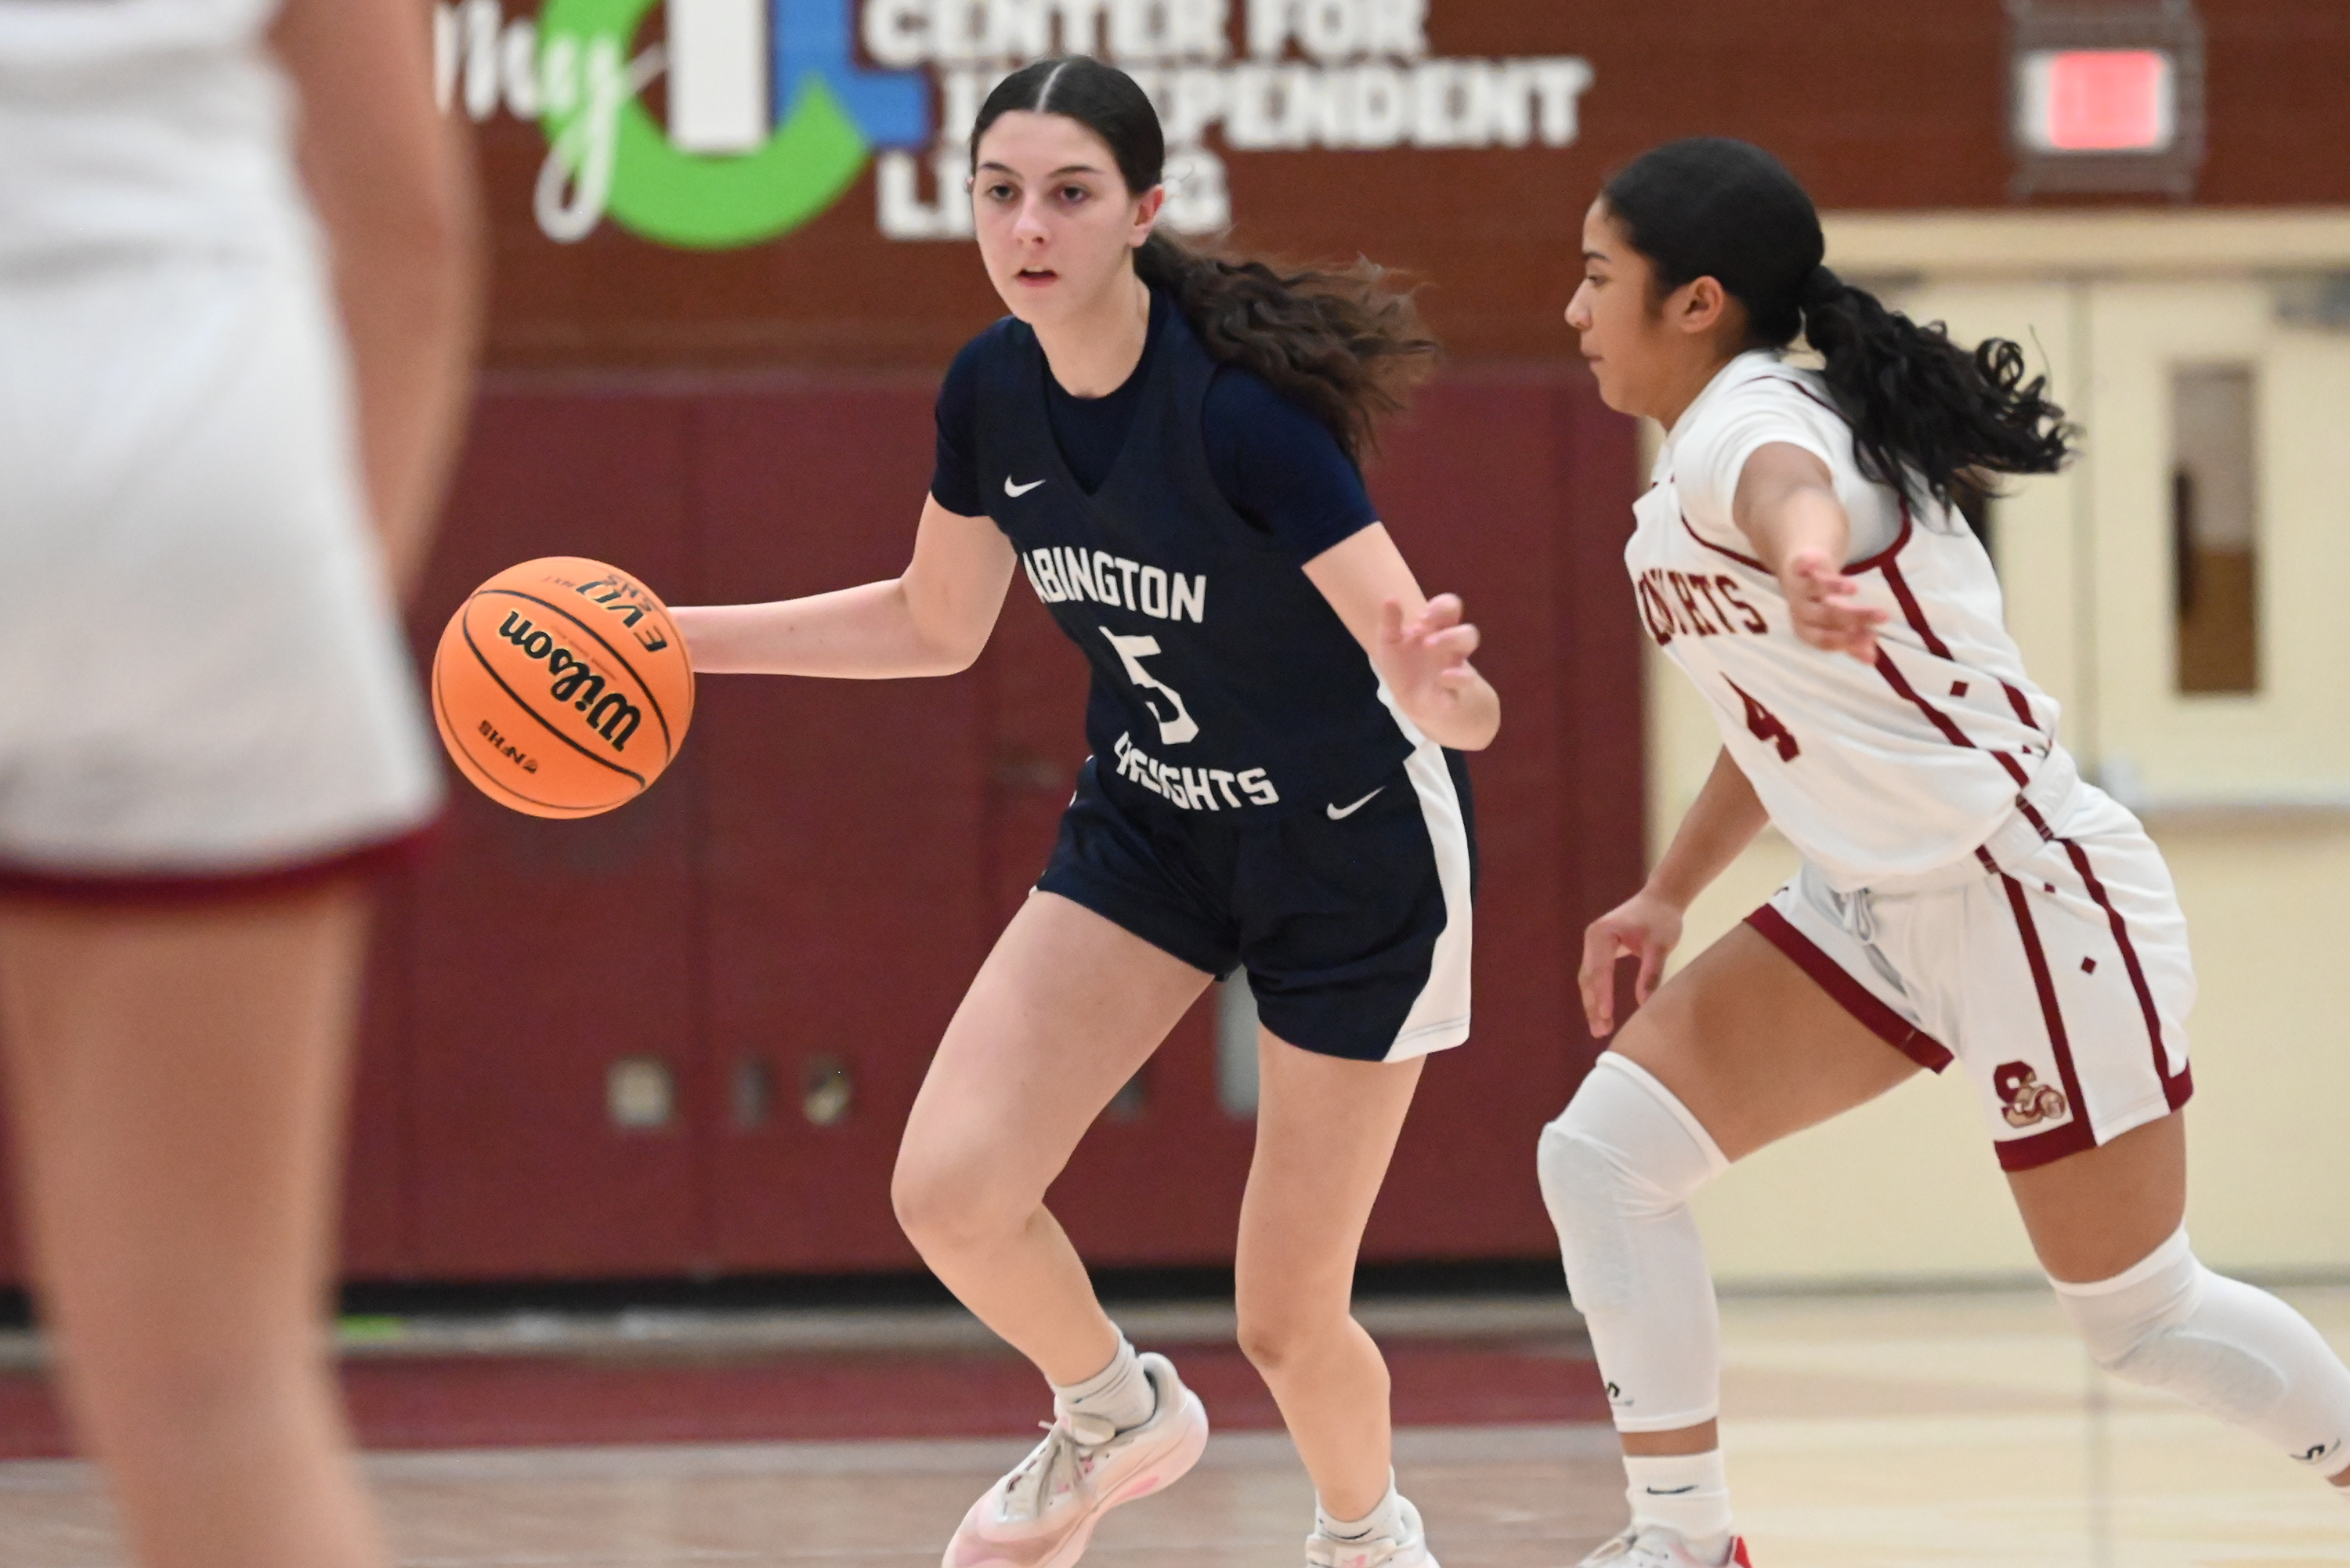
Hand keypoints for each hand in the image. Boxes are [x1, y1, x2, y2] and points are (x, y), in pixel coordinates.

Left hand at [1379, 593, 1481, 713]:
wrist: (1411, 703)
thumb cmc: (1405, 668)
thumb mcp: (1390, 644)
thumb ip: (1390, 622)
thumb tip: (1390, 598)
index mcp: (1437, 630)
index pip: (1450, 608)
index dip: (1441, 607)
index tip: (1422, 619)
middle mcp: (1451, 647)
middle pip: (1467, 631)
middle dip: (1450, 632)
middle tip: (1427, 639)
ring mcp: (1456, 667)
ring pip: (1470, 651)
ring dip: (1453, 642)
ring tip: (1430, 648)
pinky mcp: (1455, 689)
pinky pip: (1465, 682)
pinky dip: (1456, 680)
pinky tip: (1442, 679)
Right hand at [1579, 888, 1685, 1038]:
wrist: (1661, 898)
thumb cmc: (1662, 919)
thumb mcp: (1660, 946)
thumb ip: (1651, 973)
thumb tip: (1645, 1004)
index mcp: (1602, 935)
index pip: (1600, 970)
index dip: (1602, 994)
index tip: (1606, 1015)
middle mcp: (1592, 939)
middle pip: (1588, 978)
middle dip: (1593, 1005)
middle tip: (1599, 1031)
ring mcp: (1594, 945)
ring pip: (1589, 979)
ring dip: (1593, 1003)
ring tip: (1600, 1028)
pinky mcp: (1600, 950)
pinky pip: (1595, 976)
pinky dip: (1598, 994)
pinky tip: (1603, 1012)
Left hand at [1781, 549, 1886, 661]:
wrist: (1798, 576)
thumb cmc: (1821, 606)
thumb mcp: (1837, 624)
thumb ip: (1852, 641)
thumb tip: (1872, 661)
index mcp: (1808, 631)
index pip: (1826, 640)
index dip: (1847, 640)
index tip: (1873, 637)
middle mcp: (1801, 612)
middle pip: (1827, 616)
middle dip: (1855, 616)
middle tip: (1884, 616)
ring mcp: (1798, 589)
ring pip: (1814, 590)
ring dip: (1833, 589)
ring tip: (1855, 589)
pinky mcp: (1797, 568)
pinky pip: (1801, 567)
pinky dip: (1807, 565)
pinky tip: (1816, 561)